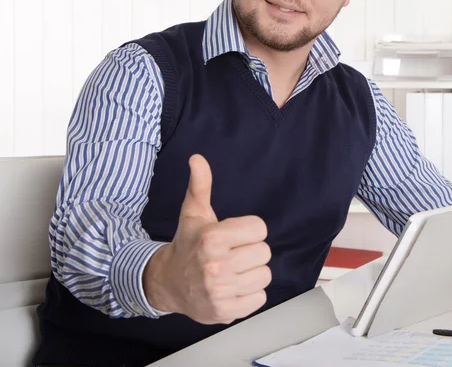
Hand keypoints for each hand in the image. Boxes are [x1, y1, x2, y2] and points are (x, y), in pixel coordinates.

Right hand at [143, 154, 271, 323]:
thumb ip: (200, 184)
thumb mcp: (194, 212)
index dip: (249, 230)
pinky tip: (233, 287)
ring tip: (233, 270)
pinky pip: (260, 298)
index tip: (234, 235)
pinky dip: (250, 293)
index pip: (260, 228)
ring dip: (252, 272)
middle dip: (251, 251)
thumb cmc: (187, 244)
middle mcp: (215, 266)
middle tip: (232, 253)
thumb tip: (197, 158)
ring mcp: (220, 292)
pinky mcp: (226, 312)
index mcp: (212, 239)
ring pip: (264, 275)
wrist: (168, 283)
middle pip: (264, 252)